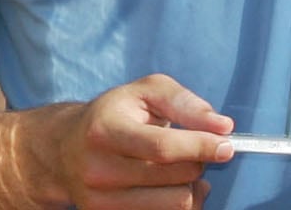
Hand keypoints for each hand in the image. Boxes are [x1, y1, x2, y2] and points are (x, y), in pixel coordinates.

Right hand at [55, 75, 233, 208]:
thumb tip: (222, 127)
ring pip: (176, 204)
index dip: (200, 147)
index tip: (226, 145)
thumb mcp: (144, 92)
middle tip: (194, 149)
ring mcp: (101, 201)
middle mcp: (98, 170)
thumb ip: (184, 102)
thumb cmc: (113, 115)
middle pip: (175, 177)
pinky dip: (181, 204)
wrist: (64, 150)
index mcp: (104, 131)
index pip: (162, 148)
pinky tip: (173, 188)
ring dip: (192, 186)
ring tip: (183, 170)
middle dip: (197, 161)